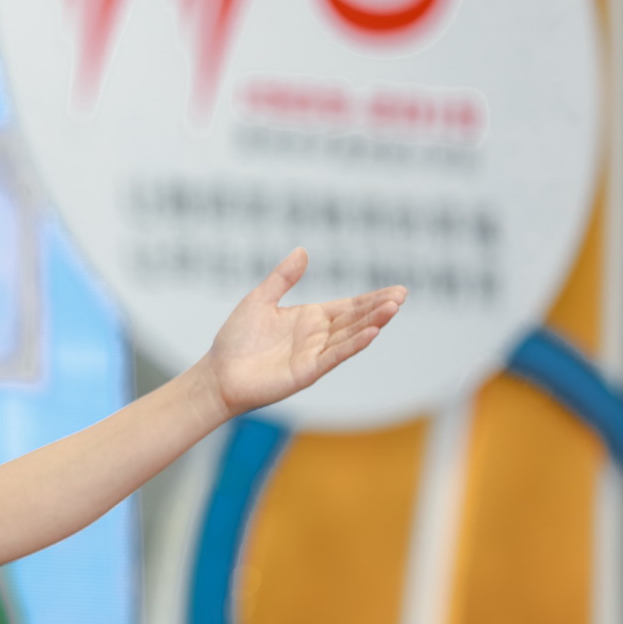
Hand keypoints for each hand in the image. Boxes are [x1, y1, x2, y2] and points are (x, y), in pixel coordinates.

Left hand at [197, 248, 405, 418]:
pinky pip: (335, 356)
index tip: (398, 290)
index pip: (349, 306)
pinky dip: (353, 344)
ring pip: (350, 336)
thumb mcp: (260, 299)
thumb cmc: (237, 339)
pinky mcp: (307, 371)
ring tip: (393, 308)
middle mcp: (317, 336)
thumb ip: (283, 277)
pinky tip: (372, 333)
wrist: (219, 373)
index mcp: (310, 318)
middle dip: (379, 308)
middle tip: (403, 295)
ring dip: (372, 323)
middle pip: (355, 319)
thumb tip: (303, 250)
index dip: (372, 298)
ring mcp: (315, 354)